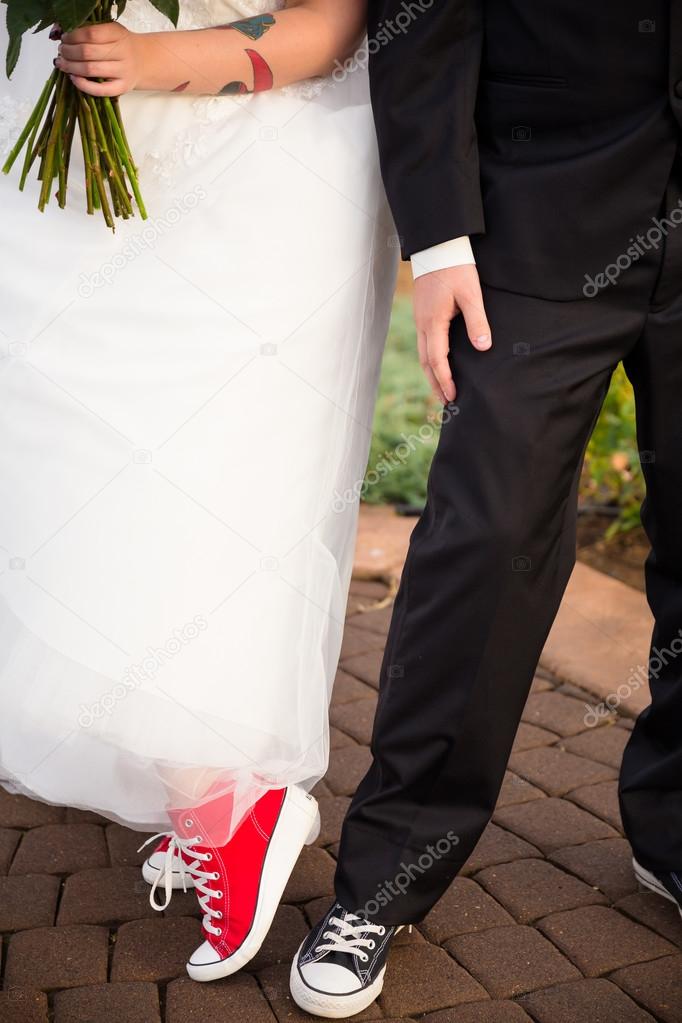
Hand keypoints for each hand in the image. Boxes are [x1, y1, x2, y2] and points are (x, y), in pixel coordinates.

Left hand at [56, 22, 147, 96]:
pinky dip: (83, 85)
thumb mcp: (109, 31)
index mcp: (117, 34)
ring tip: (63, 63)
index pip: (90, 33)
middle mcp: (122, 52)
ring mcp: (123, 72)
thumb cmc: (120, 45)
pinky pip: (99, 90)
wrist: (143, 61)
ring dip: (71, 67)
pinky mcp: (122, 88)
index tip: (65, 38)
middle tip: (62, 51)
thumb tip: (60, 33)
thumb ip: (90, 30)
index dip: (73, 36)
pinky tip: (73, 78)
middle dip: (68, 52)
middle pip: (87, 52)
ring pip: (90, 69)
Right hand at [413, 264, 491, 402]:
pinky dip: (430, 359)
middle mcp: (423, 325)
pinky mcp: (423, 314)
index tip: (453, 397)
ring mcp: (420, 320)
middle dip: (435, 383)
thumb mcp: (471, 293)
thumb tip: (483, 346)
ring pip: (423, 354)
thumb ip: (477, 320)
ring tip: (441, 389)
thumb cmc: (456, 268)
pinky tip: (439, 363)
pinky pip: (424, 344)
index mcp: (433, 322)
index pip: (437, 360)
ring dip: (431, 373)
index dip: (445, 380)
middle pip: (425, 362)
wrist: (437, 247)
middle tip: (446, 402)